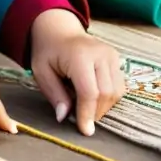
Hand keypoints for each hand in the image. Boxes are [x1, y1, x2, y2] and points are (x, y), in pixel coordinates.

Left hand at [29, 9, 125, 135]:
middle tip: (80, 119)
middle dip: (95, 113)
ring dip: (103, 107)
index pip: (89, 92)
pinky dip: (108, 98)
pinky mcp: (117, 58)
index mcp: (80, 56)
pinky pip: (119, 86)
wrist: (60, 29)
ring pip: (116, 92)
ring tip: (85, 106)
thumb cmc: (48, 52)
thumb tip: (64, 118)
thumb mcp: (41, 72)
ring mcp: (112, 55)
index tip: (84, 131)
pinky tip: (93, 97)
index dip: (87, 114)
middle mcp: (101, 54)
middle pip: (106, 94)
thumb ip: (54, 94)